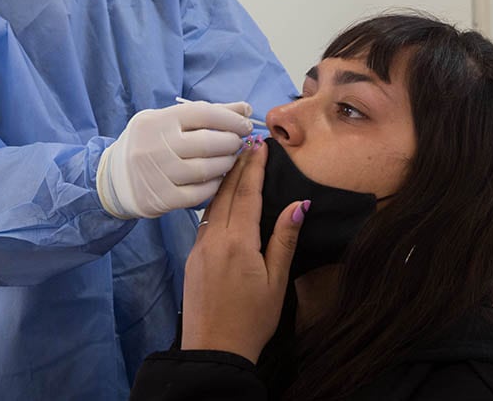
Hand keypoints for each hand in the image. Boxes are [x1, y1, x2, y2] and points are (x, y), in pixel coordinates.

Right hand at [96, 101, 253, 219]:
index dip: (231, 119)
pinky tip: (218, 178)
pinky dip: (215, 185)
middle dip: (231, 142)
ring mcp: (157, 174)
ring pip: (206, 169)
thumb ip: (207, 113)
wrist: (113, 179)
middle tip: (239, 143)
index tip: (246, 124)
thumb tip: (245, 109)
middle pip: (208, 142)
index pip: (203, 114)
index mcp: (157, 121)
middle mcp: (155, 146)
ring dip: (227, 163)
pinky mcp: (161, 199)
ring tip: (230, 159)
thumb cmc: (149, 143)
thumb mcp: (169, 120)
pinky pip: (200, 193)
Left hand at [181, 140, 307, 363]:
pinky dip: (215, 202)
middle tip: (248, 143)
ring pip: (213, 205)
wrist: (213, 350)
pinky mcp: (192, 258)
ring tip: (235, 162)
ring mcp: (200, 247)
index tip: (260, 145)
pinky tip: (221, 198)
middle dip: (239, 166)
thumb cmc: (252, 319)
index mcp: (238, 242)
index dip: (255, 167)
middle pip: (227, 193)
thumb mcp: (276, 280)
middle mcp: (215, 238)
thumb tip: (299, 204)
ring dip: (225, 181)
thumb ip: (285, 239)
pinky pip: (205, 220)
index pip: (248, 194)